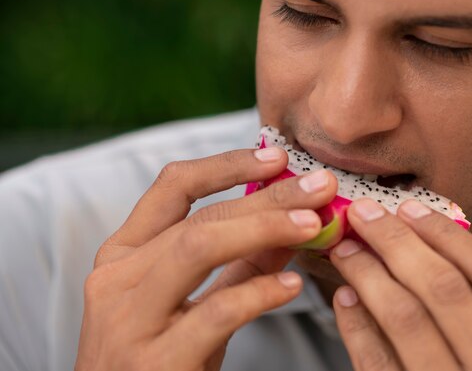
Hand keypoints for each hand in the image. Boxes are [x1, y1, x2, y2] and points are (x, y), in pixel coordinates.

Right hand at [74, 150, 336, 370]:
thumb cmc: (158, 360)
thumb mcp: (191, 302)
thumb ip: (238, 262)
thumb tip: (291, 221)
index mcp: (123, 255)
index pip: (172, 186)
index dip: (227, 164)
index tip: (276, 157)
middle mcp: (117, 280)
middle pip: (199, 217)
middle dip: (267, 197)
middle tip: (318, 186)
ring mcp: (130, 321)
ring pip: (199, 246)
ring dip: (264, 228)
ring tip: (312, 225)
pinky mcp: (157, 361)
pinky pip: (216, 311)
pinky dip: (260, 292)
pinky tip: (293, 286)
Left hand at [330, 198, 471, 370]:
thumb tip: (422, 243)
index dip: (446, 234)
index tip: (410, 207)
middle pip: (444, 288)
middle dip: (397, 242)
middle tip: (364, 215)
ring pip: (406, 319)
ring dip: (368, 275)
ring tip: (346, 249)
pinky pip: (376, 366)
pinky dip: (356, 327)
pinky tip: (343, 298)